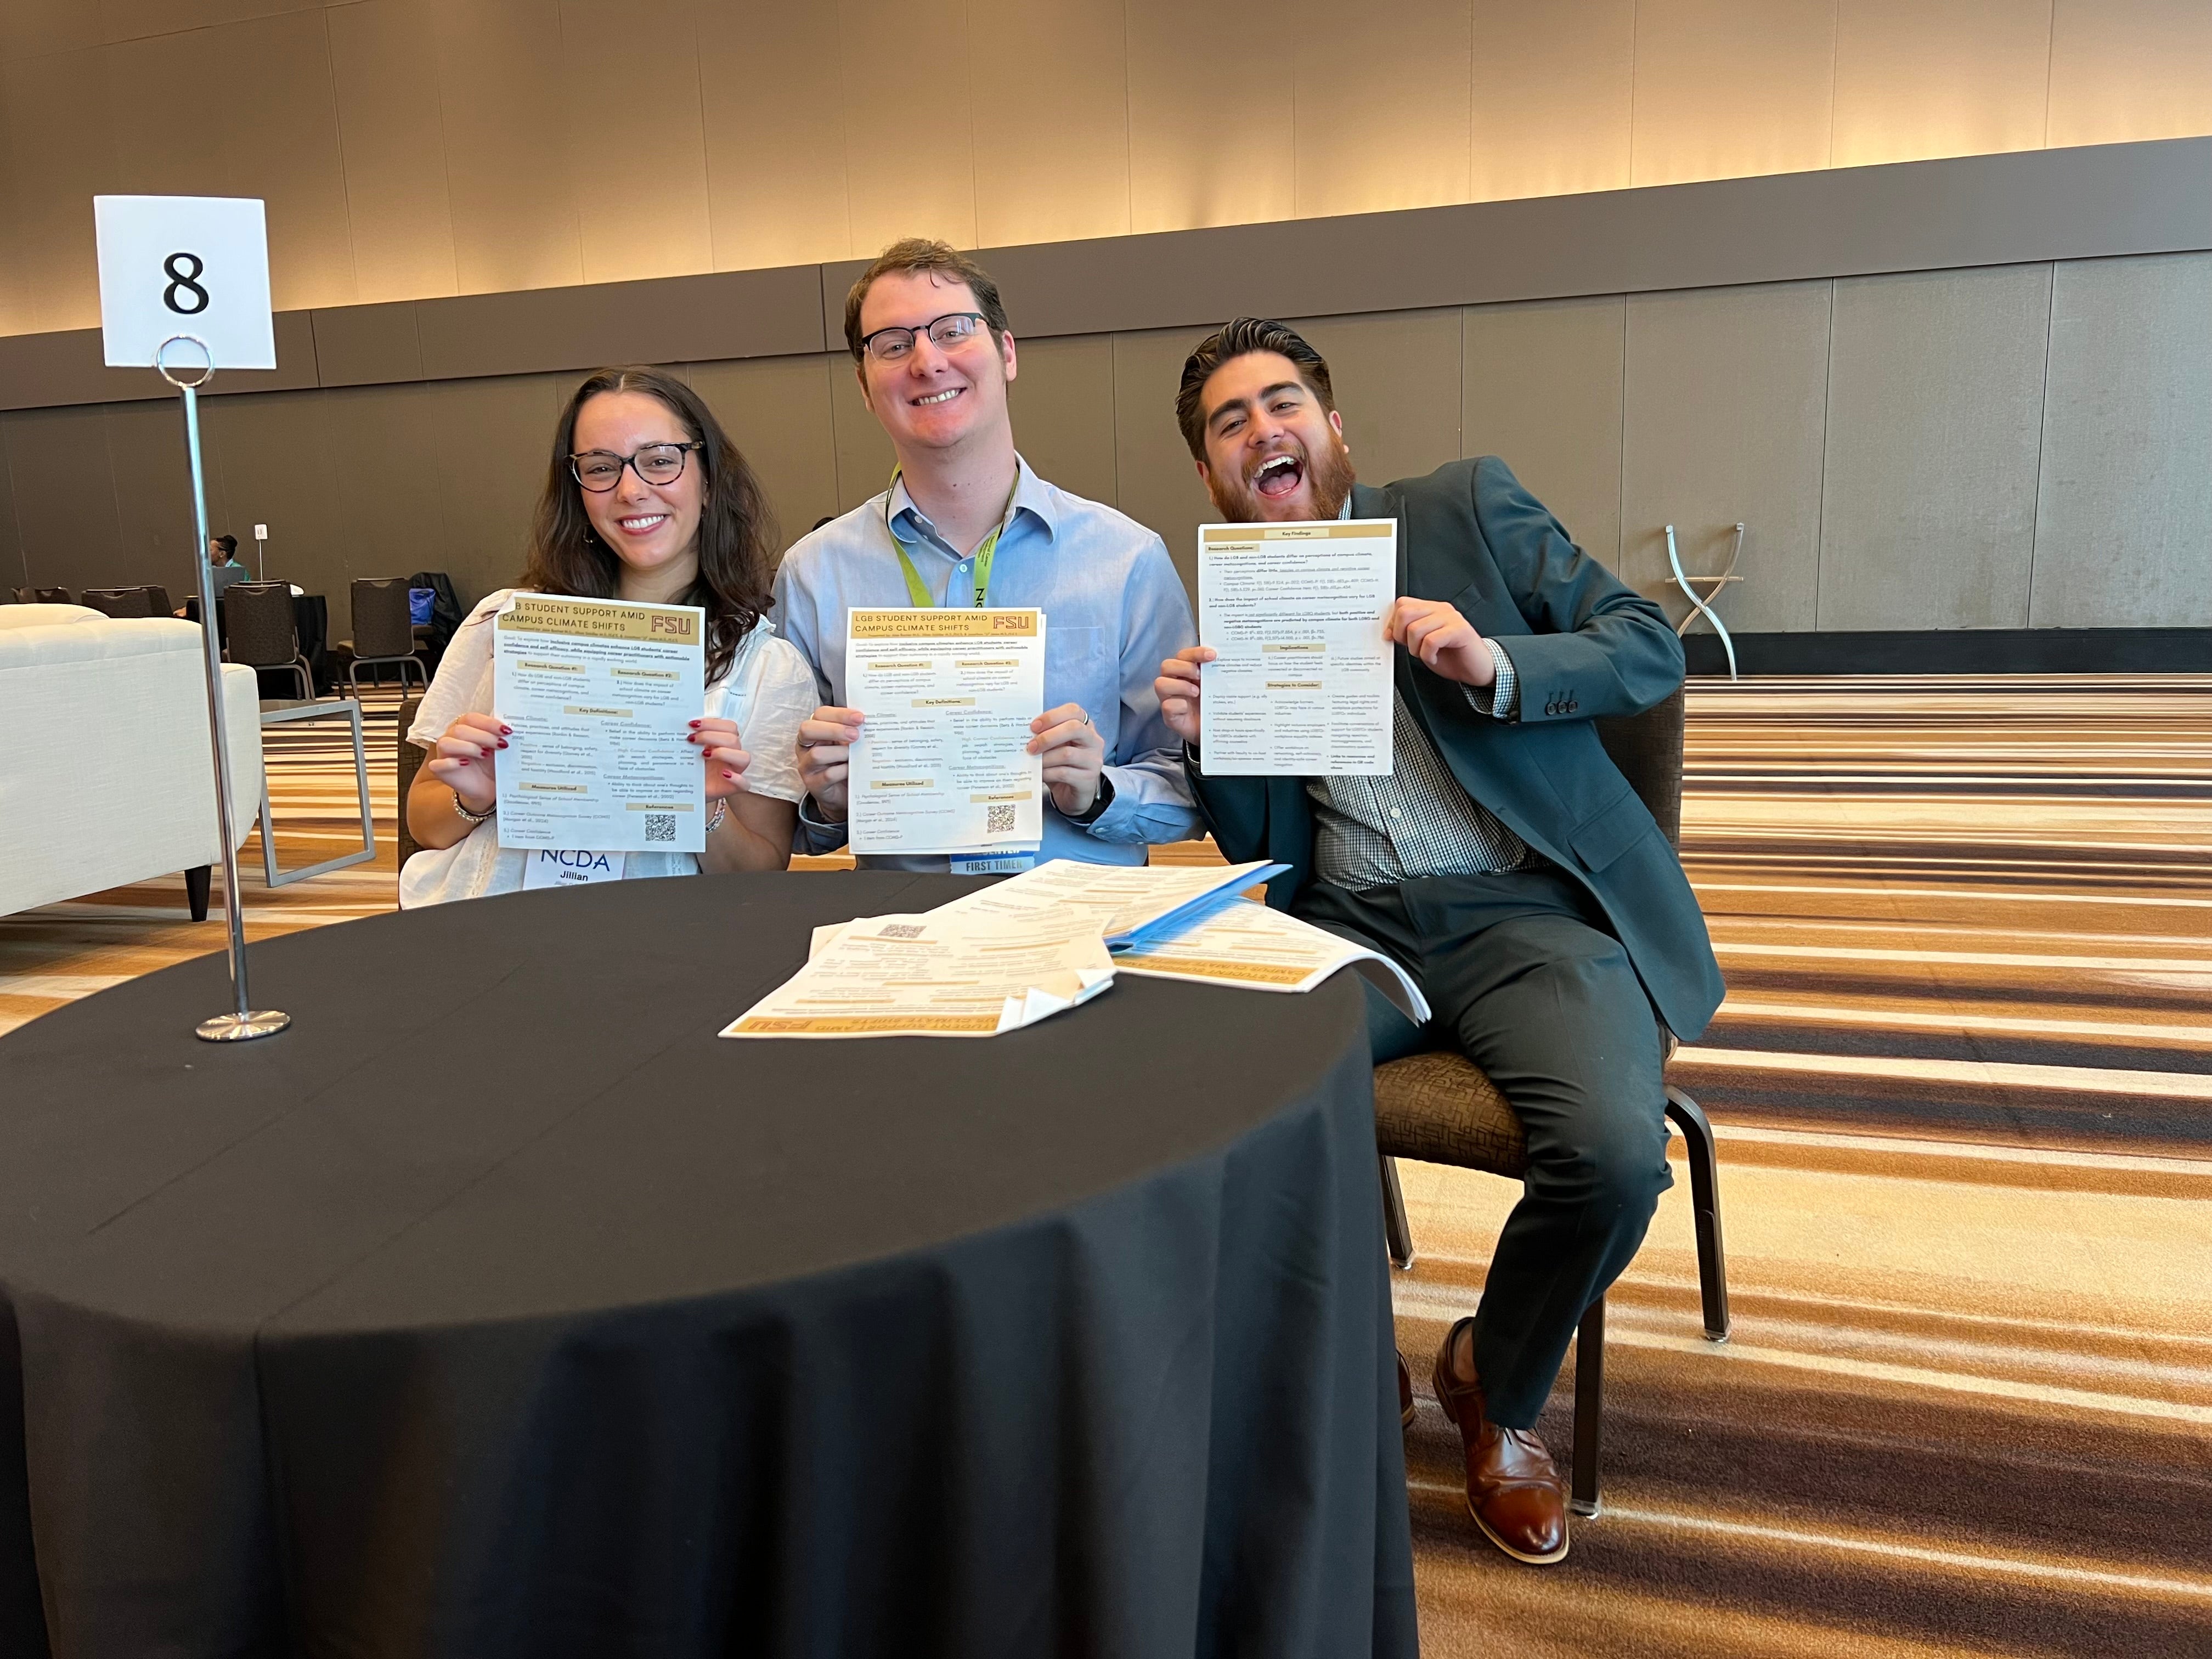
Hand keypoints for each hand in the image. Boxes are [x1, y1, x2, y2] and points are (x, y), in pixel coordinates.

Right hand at [422, 711, 505, 812]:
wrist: (489, 786)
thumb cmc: (492, 763)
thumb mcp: (499, 748)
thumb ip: (501, 736)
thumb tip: (510, 727)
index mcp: (465, 726)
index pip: (471, 718)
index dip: (488, 723)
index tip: (507, 731)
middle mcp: (451, 736)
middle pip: (460, 730)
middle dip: (484, 736)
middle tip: (502, 745)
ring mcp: (443, 753)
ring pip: (447, 743)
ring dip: (468, 747)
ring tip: (485, 754)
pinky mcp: (439, 770)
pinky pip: (438, 764)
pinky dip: (451, 763)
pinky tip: (466, 763)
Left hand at [690, 717, 751, 801]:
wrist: (685, 789)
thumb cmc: (689, 768)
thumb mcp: (687, 750)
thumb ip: (688, 738)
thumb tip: (678, 725)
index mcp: (723, 741)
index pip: (728, 726)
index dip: (712, 723)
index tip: (692, 724)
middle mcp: (731, 754)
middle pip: (733, 739)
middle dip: (711, 736)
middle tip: (691, 739)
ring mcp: (734, 771)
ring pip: (744, 757)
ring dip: (724, 753)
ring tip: (704, 755)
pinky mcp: (733, 788)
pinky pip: (744, 784)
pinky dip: (737, 778)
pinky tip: (724, 775)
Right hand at [796, 705, 863, 821]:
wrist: (842, 793)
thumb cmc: (844, 762)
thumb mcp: (847, 743)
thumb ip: (853, 730)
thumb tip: (871, 721)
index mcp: (814, 731)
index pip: (820, 714)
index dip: (839, 714)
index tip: (860, 718)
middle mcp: (805, 746)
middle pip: (808, 729)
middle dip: (834, 730)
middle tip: (856, 735)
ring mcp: (807, 766)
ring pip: (817, 754)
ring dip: (840, 752)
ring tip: (855, 755)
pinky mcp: (814, 784)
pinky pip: (827, 775)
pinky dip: (843, 771)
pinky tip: (853, 770)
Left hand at [1029, 702, 1105, 816]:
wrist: (1073, 792)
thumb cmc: (1062, 764)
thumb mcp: (1056, 746)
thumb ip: (1047, 736)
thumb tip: (1025, 734)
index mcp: (1085, 726)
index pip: (1073, 711)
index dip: (1052, 716)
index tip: (1033, 726)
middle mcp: (1093, 740)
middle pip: (1074, 728)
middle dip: (1048, 736)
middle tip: (1031, 746)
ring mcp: (1093, 760)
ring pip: (1067, 753)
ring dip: (1044, 758)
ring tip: (1032, 762)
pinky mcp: (1088, 779)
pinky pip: (1064, 773)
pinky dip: (1047, 772)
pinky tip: (1039, 774)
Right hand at [1153, 646, 1212, 745]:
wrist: (1214, 731)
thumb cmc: (1213, 705)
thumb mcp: (1216, 686)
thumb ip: (1217, 673)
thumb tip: (1230, 659)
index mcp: (1185, 672)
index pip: (1183, 655)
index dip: (1196, 652)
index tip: (1213, 655)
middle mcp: (1174, 683)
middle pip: (1167, 665)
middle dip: (1185, 668)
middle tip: (1201, 676)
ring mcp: (1169, 699)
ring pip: (1161, 683)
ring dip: (1180, 686)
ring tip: (1197, 693)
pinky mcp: (1169, 716)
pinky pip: (1167, 706)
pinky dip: (1179, 705)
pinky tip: (1189, 708)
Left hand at [1389, 598, 1493, 687]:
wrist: (1477, 669)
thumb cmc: (1452, 657)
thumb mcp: (1423, 644)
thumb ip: (1408, 635)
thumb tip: (1388, 632)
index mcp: (1431, 609)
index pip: (1402, 604)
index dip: (1393, 623)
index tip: (1394, 638)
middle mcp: (1441, 609)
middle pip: (1405, 613)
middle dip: (1401, 635)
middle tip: (1413, 648)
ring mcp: (1451, 618)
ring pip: (1415, 629)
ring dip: (1415, 649)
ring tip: (1427, 654)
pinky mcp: (1460, 630)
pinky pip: (1431, 641)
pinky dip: (1427, 655)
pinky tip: (1434, 658)